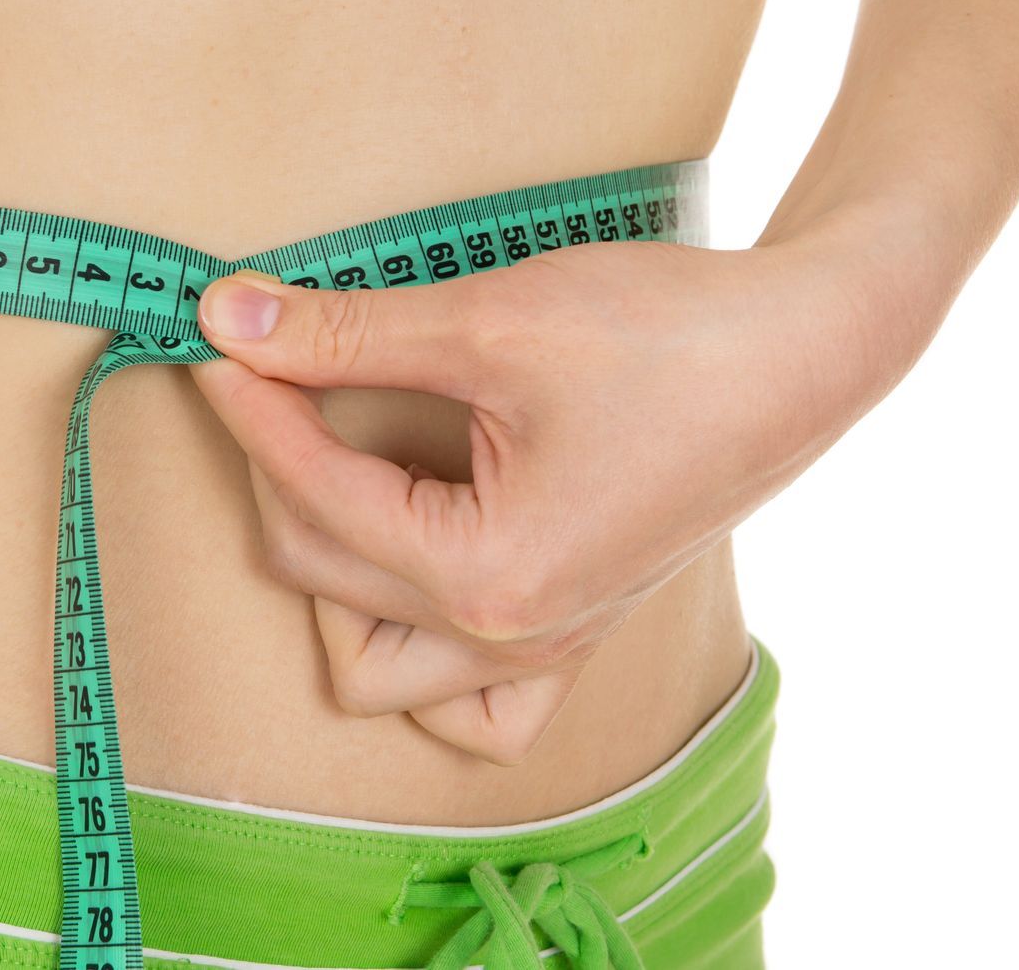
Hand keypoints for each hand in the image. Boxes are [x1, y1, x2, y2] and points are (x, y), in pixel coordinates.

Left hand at [188, 229, 918, 763]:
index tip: (212, 337)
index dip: (250, 405)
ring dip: (326, 570)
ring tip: (322, 463)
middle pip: (319, 569)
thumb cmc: (664, 332)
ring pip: (371, 661)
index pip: (314, 494)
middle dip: (274, 466)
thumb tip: (227, 315)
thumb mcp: (487, 321)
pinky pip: (470, 702)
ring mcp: (544, 646)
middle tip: (265, 369)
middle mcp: (509, 638)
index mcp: (485, 576)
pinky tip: (401, 566)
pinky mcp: (570, 628)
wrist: (805, 347)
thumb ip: (344, 333)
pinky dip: (416, 656)